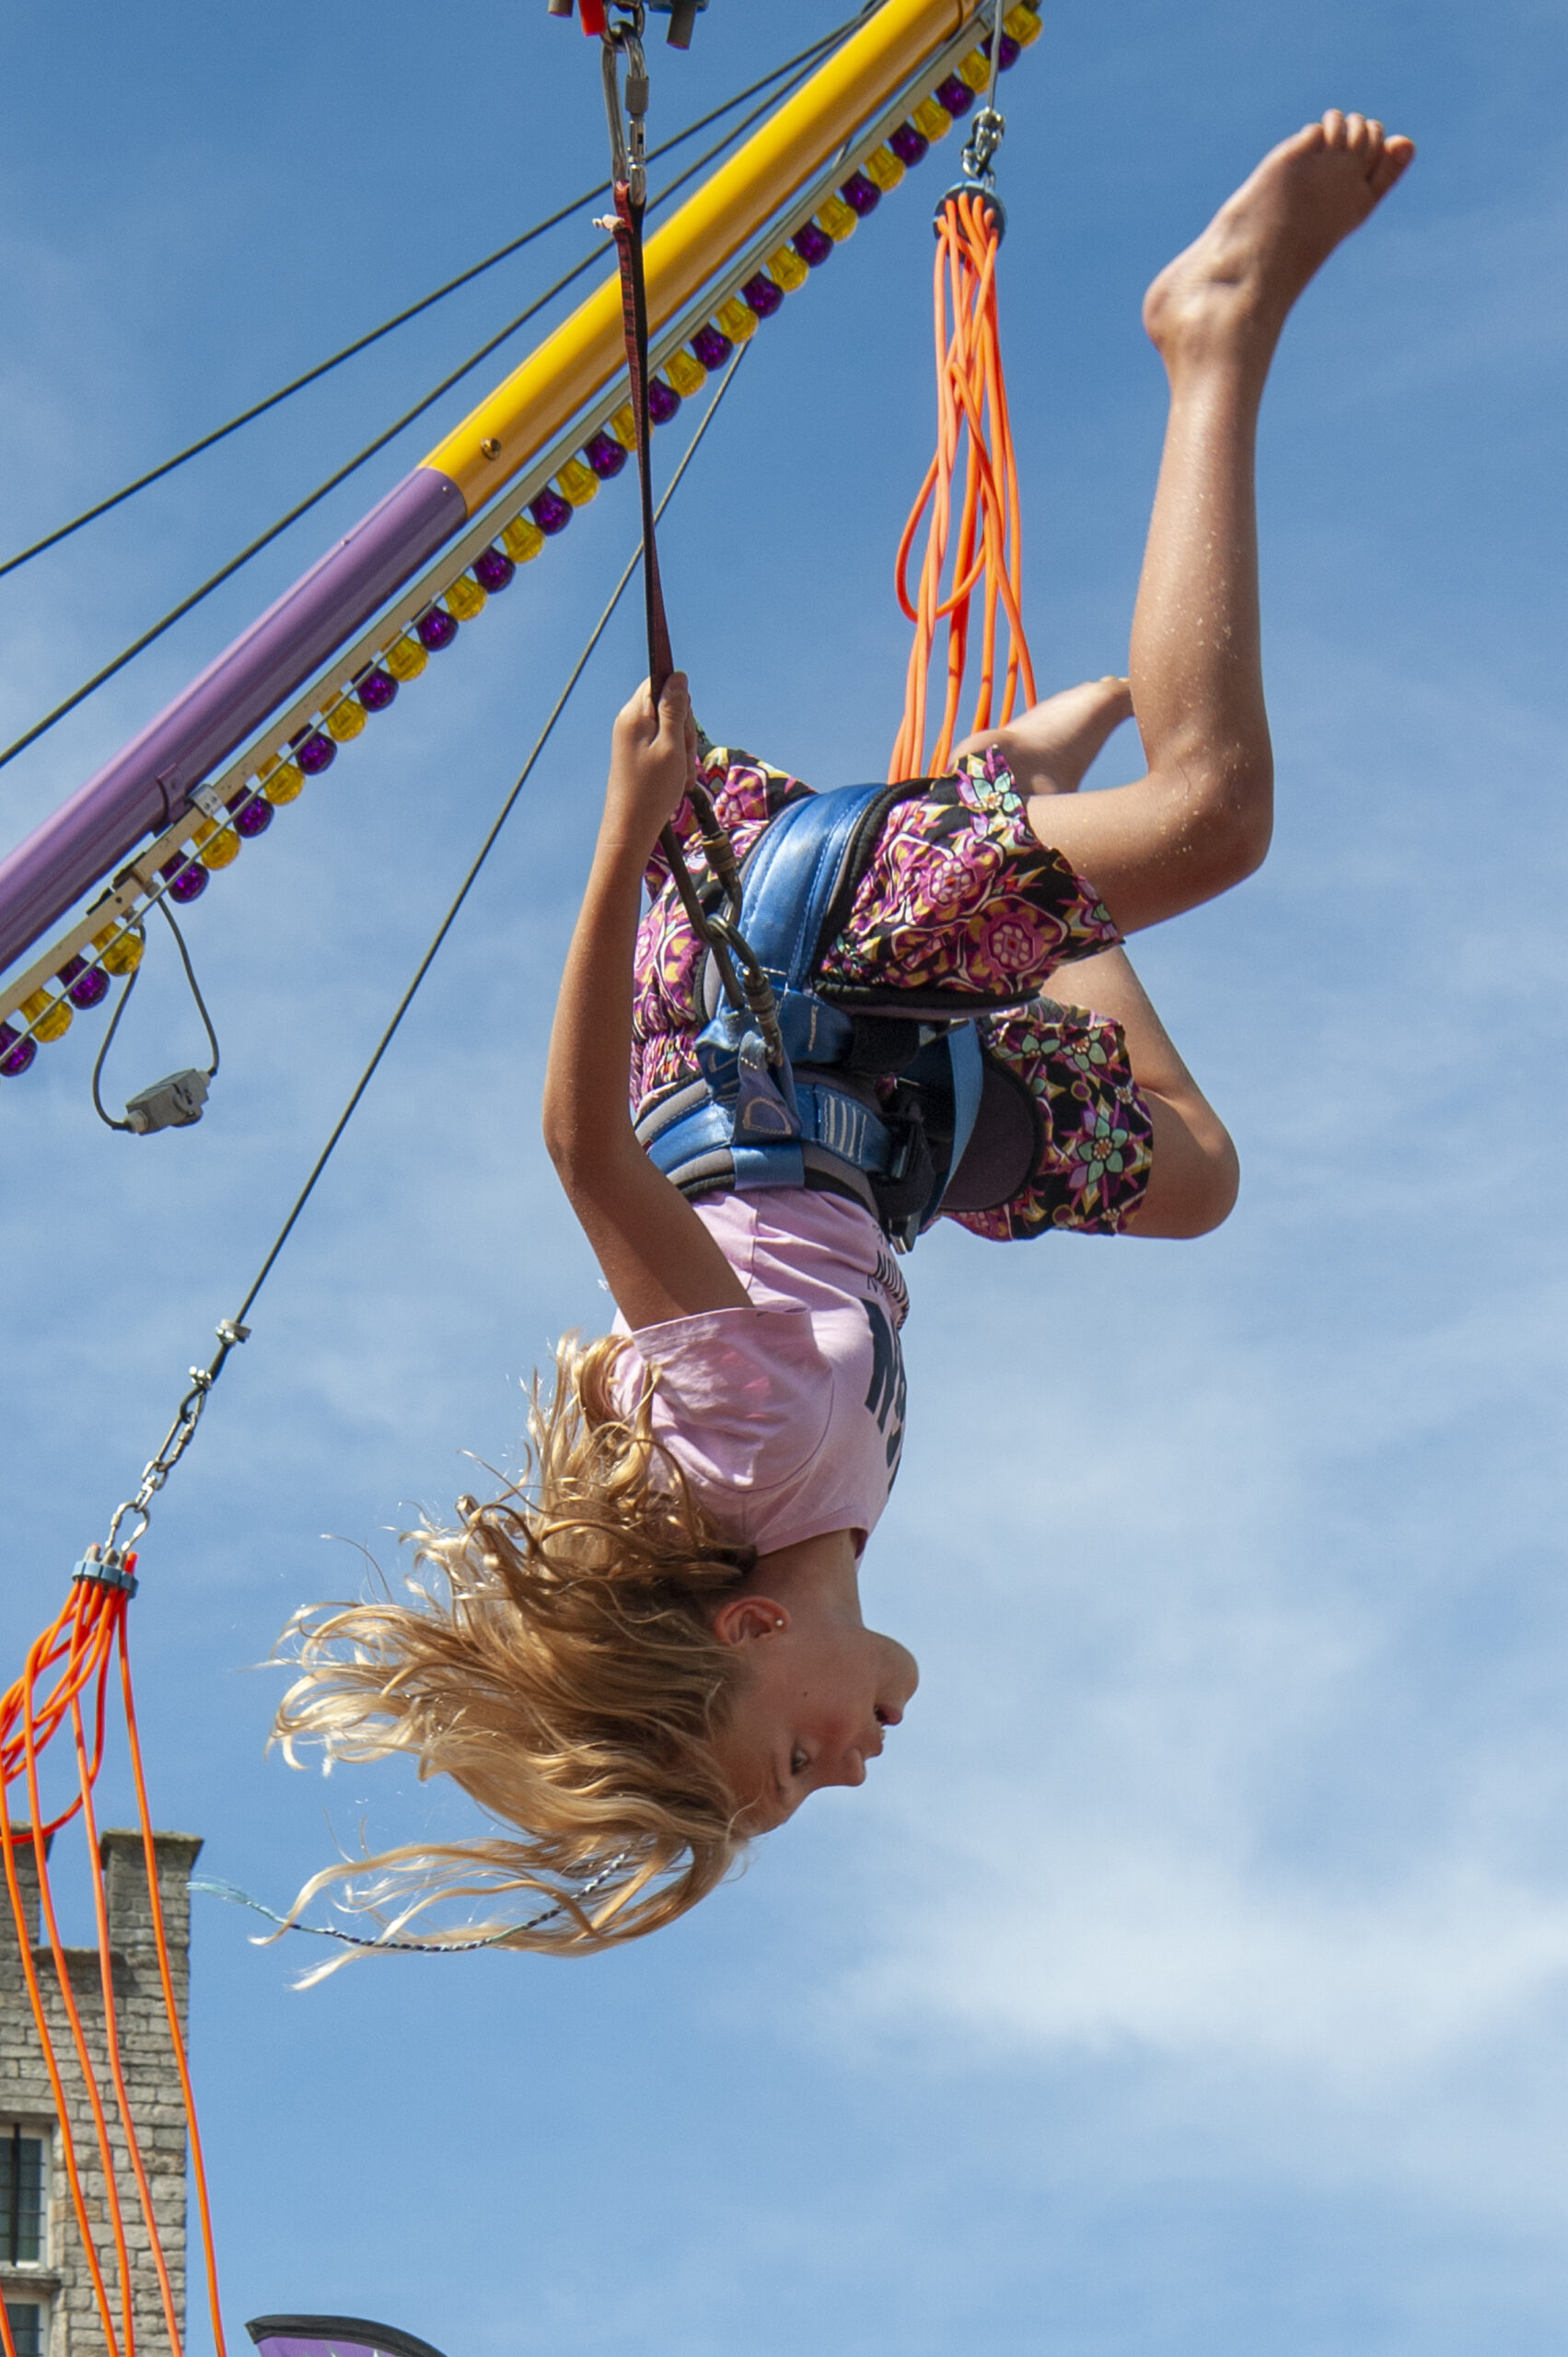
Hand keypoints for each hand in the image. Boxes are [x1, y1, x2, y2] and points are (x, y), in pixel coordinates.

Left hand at [605, 672, 698, 853]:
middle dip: (685, 729)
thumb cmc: (652, 790)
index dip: (678, 698)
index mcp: (634, 715)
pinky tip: (677, 780)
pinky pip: (664, 747)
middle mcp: (630, 723)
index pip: (658, 682)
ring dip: (683, 750)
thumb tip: (677, 677)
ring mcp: (633, 739)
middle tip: (683, 755)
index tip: (684, 722)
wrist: (631, 828)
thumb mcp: (671, 746)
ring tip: (680, 774)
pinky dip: (675, 761)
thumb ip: (675, 709)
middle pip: (668, 706)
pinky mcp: (638, 755)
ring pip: (670, 729)